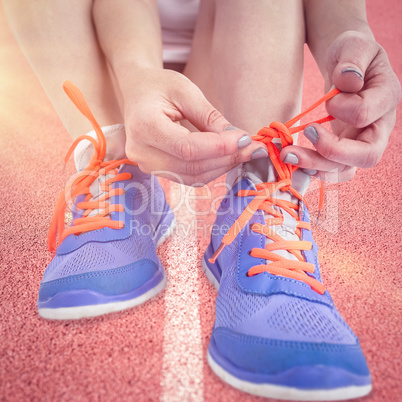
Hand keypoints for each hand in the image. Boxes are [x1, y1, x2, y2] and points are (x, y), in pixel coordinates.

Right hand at [122, 68, 265, 185]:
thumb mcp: (185, 91)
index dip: (219, 147)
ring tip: (245, 152)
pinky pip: (188, 178)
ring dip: (222, 167)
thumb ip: (210, 117)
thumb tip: (238, 139)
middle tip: (253, 149)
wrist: (137, 93)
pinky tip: (228, 158)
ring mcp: (146, 164)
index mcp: (144, 125)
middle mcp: (141, 151)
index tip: (246, 139)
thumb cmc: (160, 86)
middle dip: (227, 158)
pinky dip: (212, 170)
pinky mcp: (156, 170)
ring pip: (192, 176)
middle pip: (191, 166)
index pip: (187, 147)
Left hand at [280, 31, 400, 180]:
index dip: (342, 108)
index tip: (328, 98)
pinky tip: (295, 160)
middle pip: (366, 155)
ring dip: (316, 166)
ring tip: (288, 155)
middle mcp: (379, 126)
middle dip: (331, 152)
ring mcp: (362, 142)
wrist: (346, 69)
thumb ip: (353, 59)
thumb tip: (348, 81)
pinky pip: (334, 170)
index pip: (366, 114)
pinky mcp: (344, 151)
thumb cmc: (350, 55)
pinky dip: (314, 170)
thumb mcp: (352, 46)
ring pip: (347, 169)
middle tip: (304, 134)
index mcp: (386, 97)